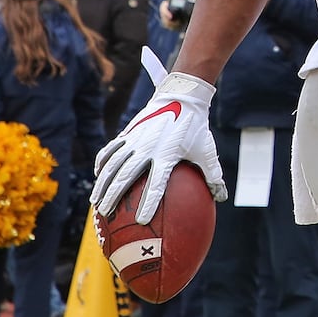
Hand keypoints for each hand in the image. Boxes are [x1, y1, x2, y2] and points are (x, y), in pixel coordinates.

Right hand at [92, 72, 226, 223]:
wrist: (182, 95)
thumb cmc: (196, 127)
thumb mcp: (207, 150)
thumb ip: (213, 175)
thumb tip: (221, 197)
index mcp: (167, 155)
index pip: (156, 184)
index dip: (149, 203)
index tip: (142, 220)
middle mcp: (148, 148)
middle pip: (125, 176)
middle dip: (114, 196)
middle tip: (106, 213)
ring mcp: (135, 139)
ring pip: (113, 164)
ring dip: (103, 183)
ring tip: (96, 201)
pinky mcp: (129, 132)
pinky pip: (111, 149)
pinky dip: (103, 162)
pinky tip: (98, 174)